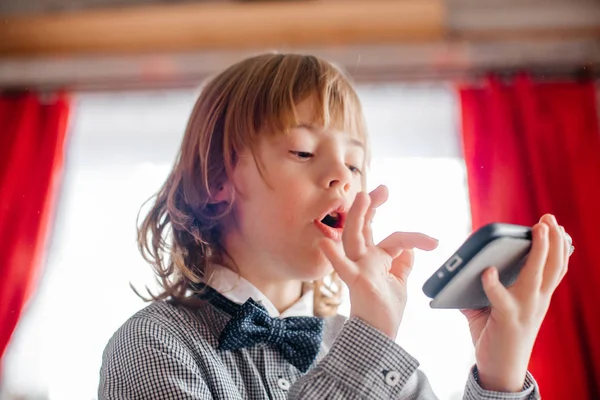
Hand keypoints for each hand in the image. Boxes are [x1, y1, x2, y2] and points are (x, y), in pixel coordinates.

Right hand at [318, 185, 438, 338]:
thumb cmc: (385, 311)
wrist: (379, 337)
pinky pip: (343, 269)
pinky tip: (325, 244)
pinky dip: (334, 256)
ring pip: (354, 238)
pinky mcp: (357, 282)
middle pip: (364, 228)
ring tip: (363, 196)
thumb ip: (403, 264)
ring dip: (358, 217)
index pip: (394, 240)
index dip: (415, 238)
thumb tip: (411, 248)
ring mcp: (358, 269)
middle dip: (371, 207)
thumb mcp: (399, 282)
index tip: (435, 243)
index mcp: (375, 260)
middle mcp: (364, 260)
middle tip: (381, 189)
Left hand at [461, 214, 570, 391]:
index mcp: (536, 296)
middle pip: (553, 265)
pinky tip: (487, 271)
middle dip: (554, 239)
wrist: (500, 370)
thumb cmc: (496, 335)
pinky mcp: (507, 319)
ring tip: (538, 230)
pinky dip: (493, 283)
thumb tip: (463, 269)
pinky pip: (501, 298)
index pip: (554, 268)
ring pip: (538, 275)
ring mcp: (525, 309)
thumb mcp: (493, 307)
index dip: (559, 246)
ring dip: (540, 251)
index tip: (555, 226)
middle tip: (548, 218)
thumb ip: (483, 287)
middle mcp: (537, 301)